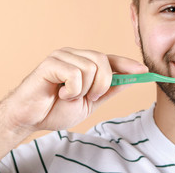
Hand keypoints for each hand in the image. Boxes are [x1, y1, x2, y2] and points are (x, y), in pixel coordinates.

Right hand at [5, 47, 147, 131]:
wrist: (30, 118)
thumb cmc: (56, 108)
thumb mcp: (90, 102)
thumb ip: (108, 90)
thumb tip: (130, 79)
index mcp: (84, 63)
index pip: (111, 59)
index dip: (128, 64)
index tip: (144, 71)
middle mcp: (75, 55)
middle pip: (103, 61)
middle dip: (102, 84)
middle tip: (88, 97)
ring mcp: (62, 56)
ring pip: (91, 67)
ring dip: (84, 90)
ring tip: (70, 95)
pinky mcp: (51, 62)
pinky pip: (76, 74)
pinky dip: (72, 90)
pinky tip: (61, 93)